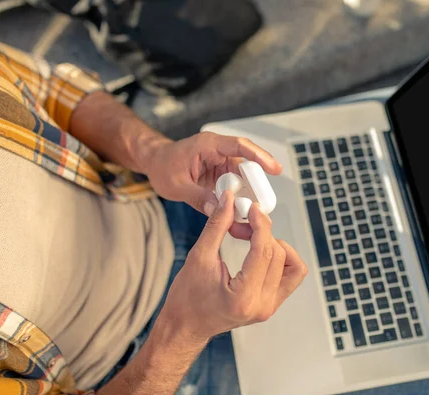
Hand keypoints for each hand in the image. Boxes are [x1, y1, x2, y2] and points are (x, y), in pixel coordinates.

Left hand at [142, 131, 281, 238]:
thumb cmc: (162, 165)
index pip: (239, 146)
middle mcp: (218, 152)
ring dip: (246, 196)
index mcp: (209, 145)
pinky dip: (237, 200)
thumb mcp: (176, 185)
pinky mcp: (220, 175)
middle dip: (256, 186)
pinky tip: (237, 215)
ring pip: (242, 179)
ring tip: (248, 215)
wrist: (154, 163)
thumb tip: (218, 210)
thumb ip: (198, 197)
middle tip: (262, 204)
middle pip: (246, 167)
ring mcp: (220, 164)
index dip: (259, 156)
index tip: (274, 168)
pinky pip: (234, 187)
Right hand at [158, 190, 307, 340]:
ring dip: (278, 247)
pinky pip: (290, 278)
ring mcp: (269, 307)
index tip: (252, 209)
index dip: (260, 224)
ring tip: (255, 241)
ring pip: (294, 267)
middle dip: (263, 233)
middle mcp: (262, 305)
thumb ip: (217, 225)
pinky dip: (280, 261)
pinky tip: (260, 253)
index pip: (264, 252)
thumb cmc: (187, 299)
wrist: (186, 325)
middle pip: (279, 256)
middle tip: (242, 224)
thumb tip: (229, 201)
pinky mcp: (270, 305)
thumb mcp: (199, 256)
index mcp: (243, 297)